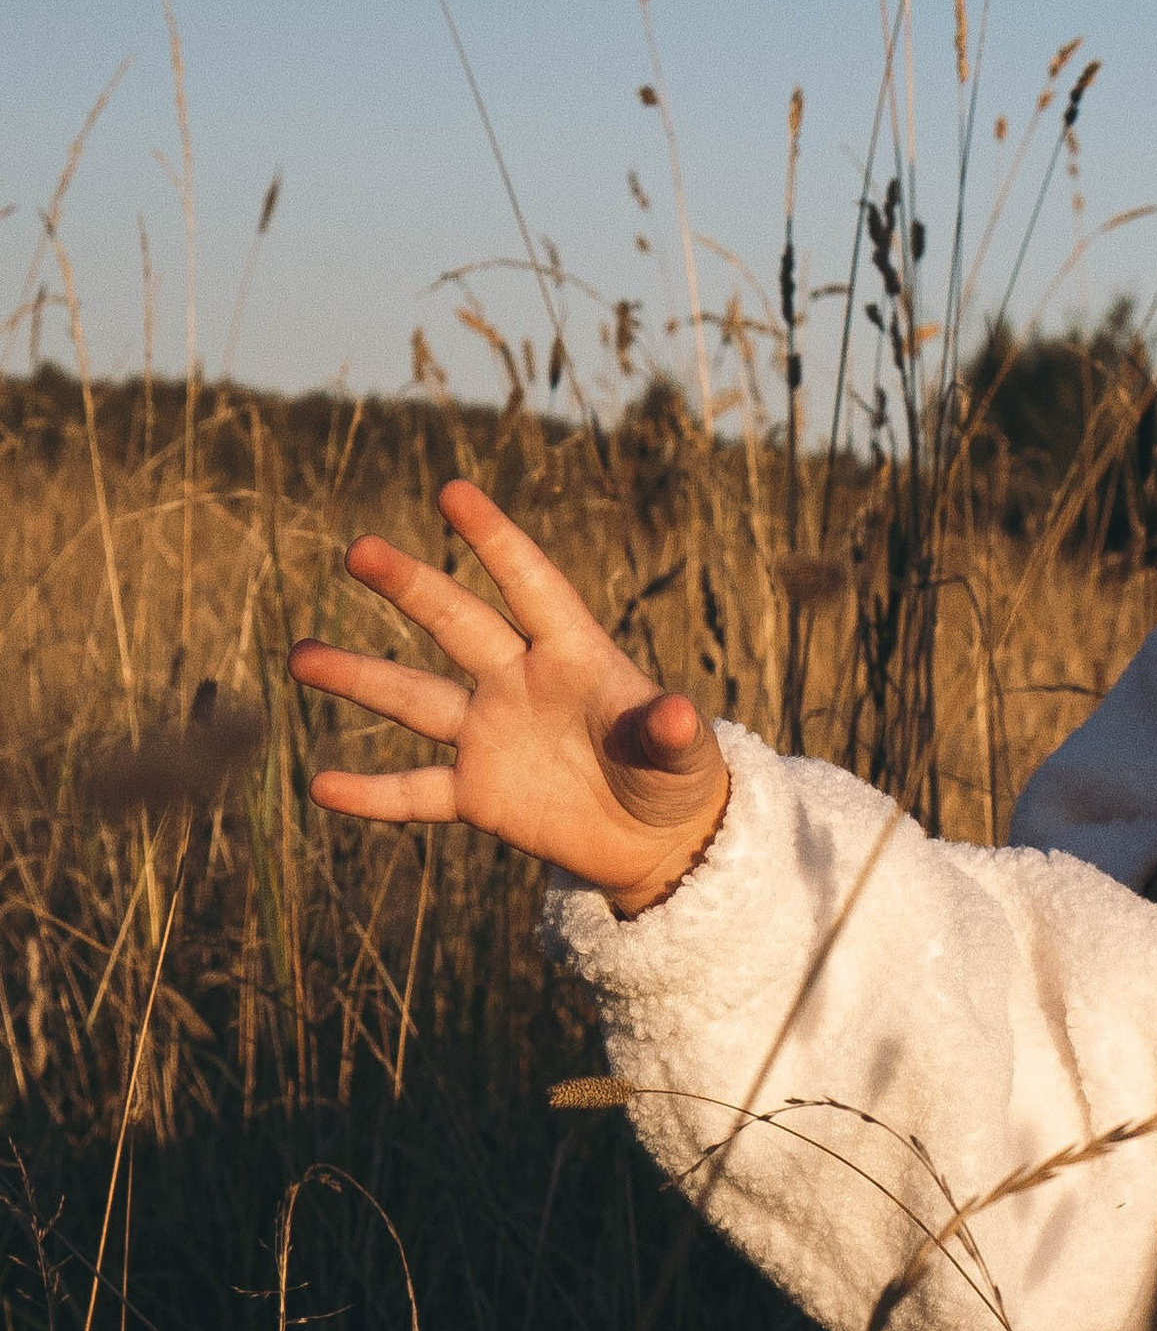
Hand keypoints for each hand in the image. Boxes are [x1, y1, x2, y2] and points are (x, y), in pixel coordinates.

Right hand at [288, 481, 730, 914]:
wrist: (655, 838)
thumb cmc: (676, 779)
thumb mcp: (684, 758)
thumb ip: (671, 734)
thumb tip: (682, 715)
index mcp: (574, 655)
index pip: (531, 586)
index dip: (495, 541)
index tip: (453, 492)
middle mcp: (519, 683)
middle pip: (457, 624)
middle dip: (411, 587)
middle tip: (359, 551)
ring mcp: (491, 736)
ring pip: (414, 700)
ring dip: (359, 678)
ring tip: (298, 658)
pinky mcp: (478, 795)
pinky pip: (415, 792)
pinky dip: (372, 794)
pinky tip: (321, 788)